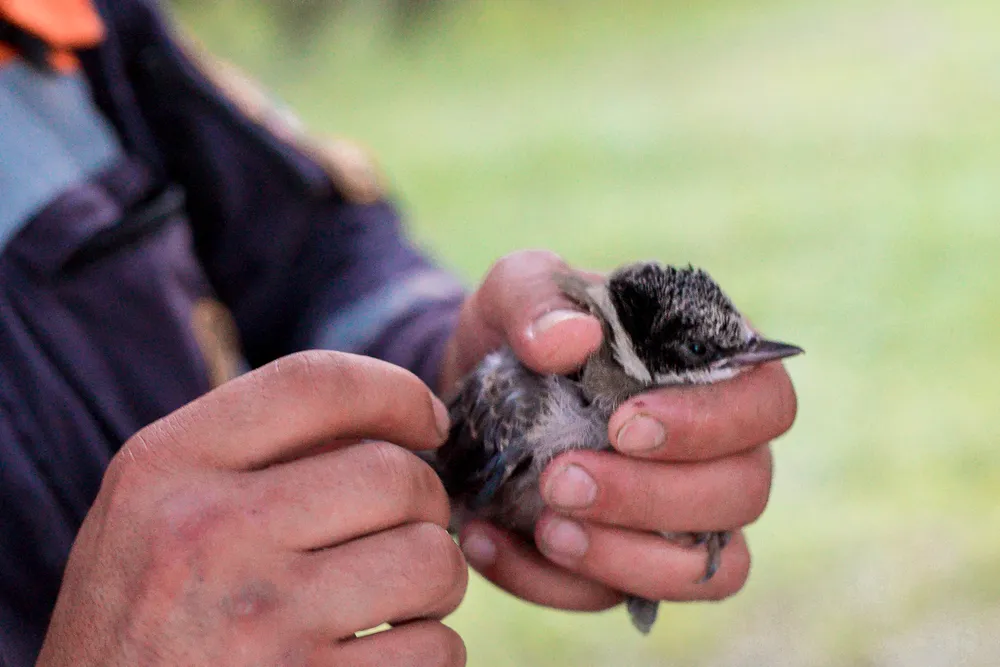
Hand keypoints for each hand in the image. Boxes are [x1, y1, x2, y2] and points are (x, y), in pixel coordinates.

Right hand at [38, 352, 467, 666]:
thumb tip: (390, 418)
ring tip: (400, 598)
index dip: (397, 393)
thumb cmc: (137, 621)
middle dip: (428, 504)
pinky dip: (430, 652)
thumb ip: (250, 454)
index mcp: (168, 468)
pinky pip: (433, 651)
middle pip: (396, 476)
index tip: (430, 423)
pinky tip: (384, 657)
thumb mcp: (152, 512)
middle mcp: (210, 534)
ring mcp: (260, 621)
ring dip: (436, 581)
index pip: (316, 384)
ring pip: (431, 561)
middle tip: (409, 532)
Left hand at [441, 250, 796, 610]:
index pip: (765, 402)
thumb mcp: (517, 289)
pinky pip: (623, 599)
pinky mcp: (632, 561)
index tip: (624, 426)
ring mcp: (683, 515)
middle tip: (562, 479)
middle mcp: (718, 448)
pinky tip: (490, 542)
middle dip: (651, 496)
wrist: (473, 391)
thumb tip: (573, 341)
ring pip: (708, 567)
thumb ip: (539, 297)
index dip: (709, 423)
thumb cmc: (523, 331)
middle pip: (743, 492)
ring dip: (626, 557)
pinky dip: (554, 585)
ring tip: (546, 527)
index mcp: (712, 368)